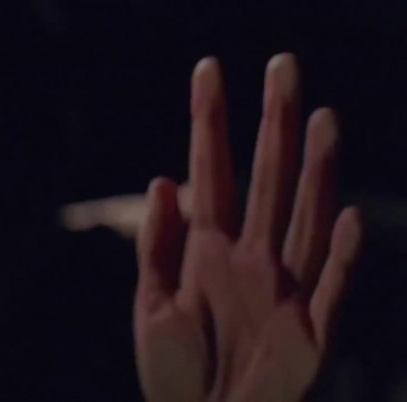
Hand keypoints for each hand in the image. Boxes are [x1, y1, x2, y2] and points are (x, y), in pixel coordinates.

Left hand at [134, 54, 361, 401]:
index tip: (208, 71)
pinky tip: (347, 216)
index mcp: (207, 248)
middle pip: (265, 178)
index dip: (209, 121)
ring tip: (320, 118)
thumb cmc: (171, 372)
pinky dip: (338, 256)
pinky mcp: (309, 331)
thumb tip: (162, 179)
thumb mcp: (150, 303)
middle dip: (271, 123)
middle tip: (282, 65)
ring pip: (302, 217)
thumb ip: (157, 244)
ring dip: (314, 171)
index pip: (211, 171)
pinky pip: (328, 287)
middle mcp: (250, 256)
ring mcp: (283, 289)